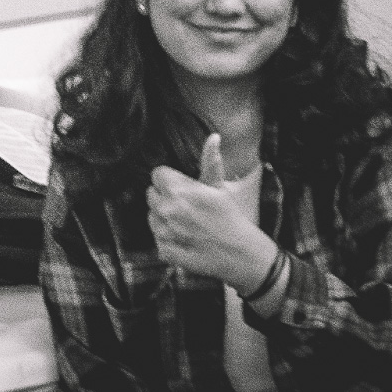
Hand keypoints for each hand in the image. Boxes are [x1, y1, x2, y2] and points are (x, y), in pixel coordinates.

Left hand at [147, 134, 275, 290]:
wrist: (239, 254)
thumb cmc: (231, 218)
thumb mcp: (219, 188)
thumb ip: (210, 161)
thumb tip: (213, 137)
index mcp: (179, 190)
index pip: (157, 175)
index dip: (169, 179)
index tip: (180, 186)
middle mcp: (167, 210)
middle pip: (151, 195)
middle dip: (164, 197)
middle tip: (185, 205)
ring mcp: (164, 232)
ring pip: (151, 217)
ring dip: (163, 218)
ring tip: (186, 223)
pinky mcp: (164, 251)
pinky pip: (157, 238)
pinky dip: (167, 239)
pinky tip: (184, 238)